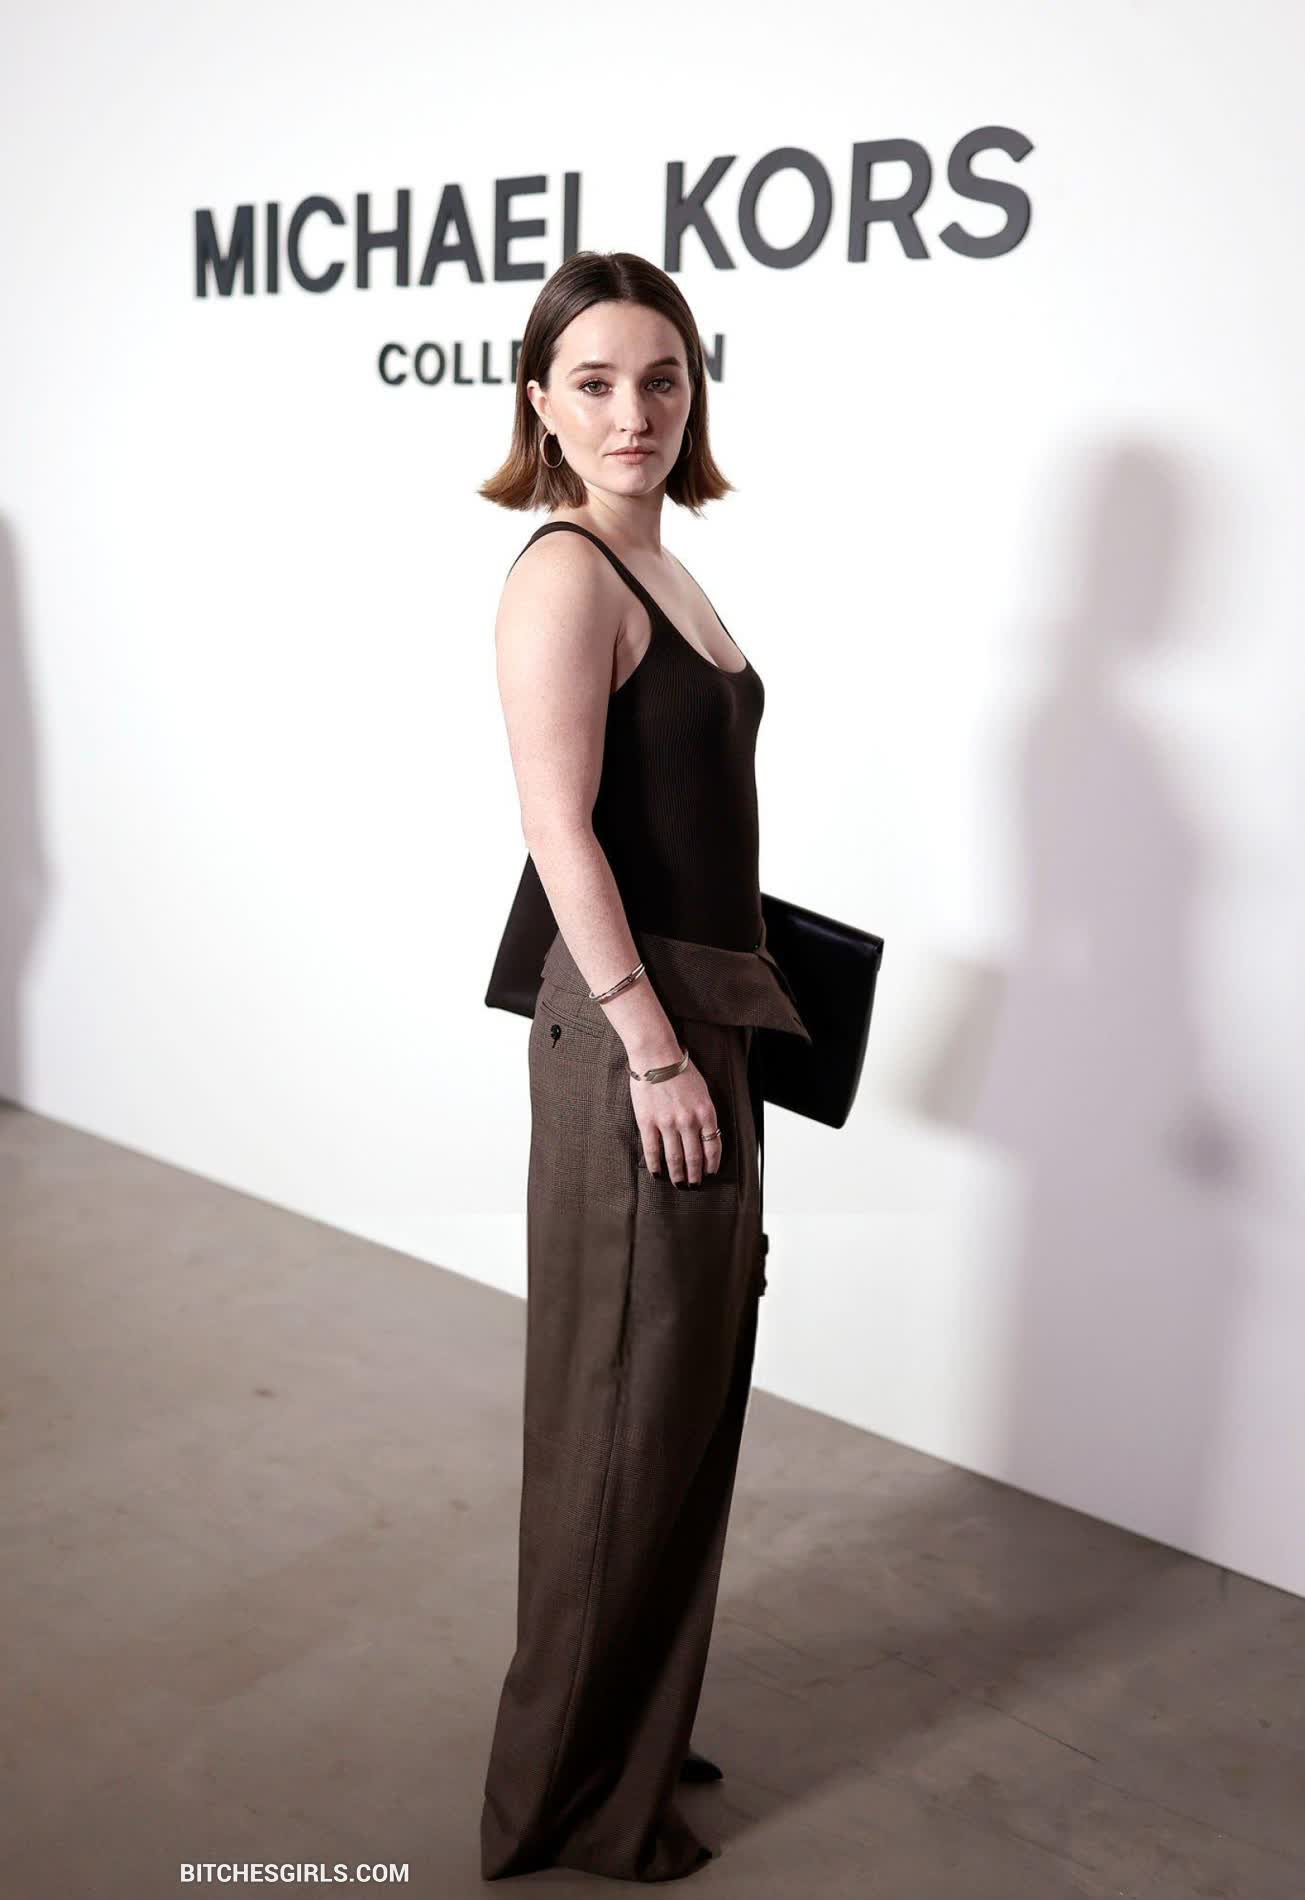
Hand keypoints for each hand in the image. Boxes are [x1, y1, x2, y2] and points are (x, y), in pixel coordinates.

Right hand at [629, 1054, 721, 1184]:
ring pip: (675, 1158)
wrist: (656, 1055)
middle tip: (694, 1186)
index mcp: (706, 1113)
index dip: (712, 1164)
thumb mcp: (703, 1091)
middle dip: (695, 1175)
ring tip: (678, 1184)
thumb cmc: (680, 1069)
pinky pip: (653, 1150)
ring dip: (677, 1175)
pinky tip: (658, 1174)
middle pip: (694, 1157)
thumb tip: (705, 1136)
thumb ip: (704, 1114)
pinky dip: (656, 1165)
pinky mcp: (648, 1122)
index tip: (710, 1173)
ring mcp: (668, 1123)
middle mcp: (689, 1121)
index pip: (713, 1147)